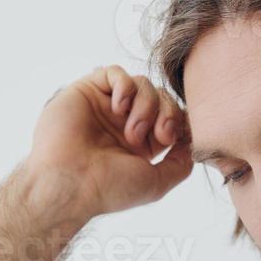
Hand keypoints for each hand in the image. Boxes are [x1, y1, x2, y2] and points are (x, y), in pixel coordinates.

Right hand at [23, 65, 193, 220]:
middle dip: (166, 113)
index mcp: (140, 143)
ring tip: (131, 131)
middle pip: (161, 97)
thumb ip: (180, 164)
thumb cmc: (109, 188)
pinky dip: (125, 86)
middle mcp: (123, 122)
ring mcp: (105, 106)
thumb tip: (191, 142)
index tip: (172, 138)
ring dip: (146, 105)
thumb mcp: (157, 183)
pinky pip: (115, 72)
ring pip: (143, 83)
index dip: (178, 121)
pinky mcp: (87, 91)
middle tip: (158, 135)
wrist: (69, 183)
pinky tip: (119, 108)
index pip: (171, 115)